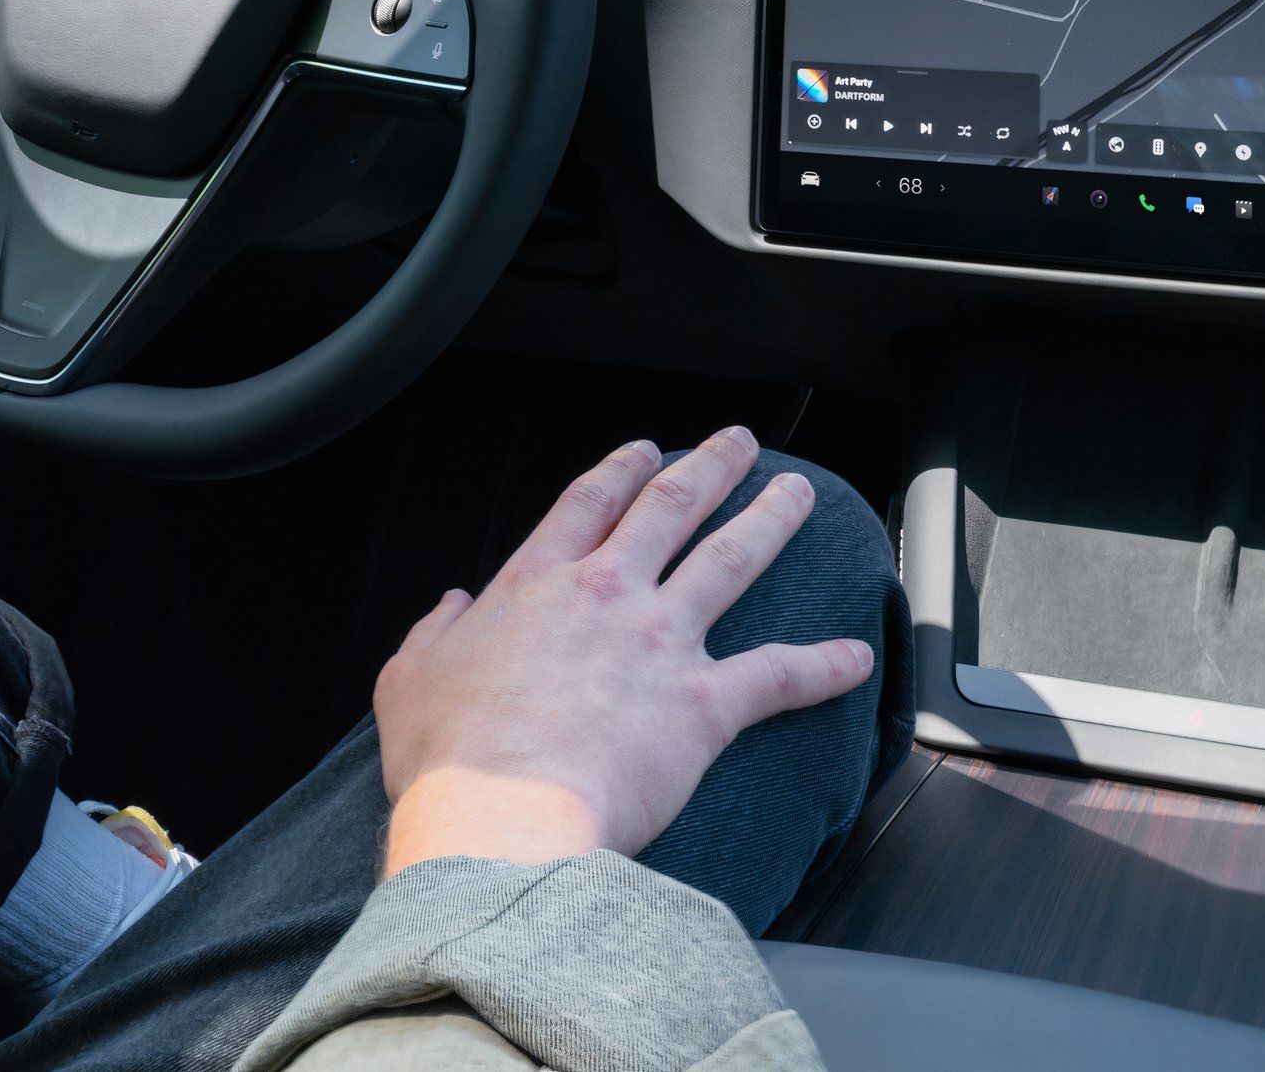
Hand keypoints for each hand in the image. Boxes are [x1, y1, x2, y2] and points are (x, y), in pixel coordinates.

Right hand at [373, 427, 872, 875]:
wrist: (502, 819)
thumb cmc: (450, 761)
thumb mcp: (407, 682)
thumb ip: (429, 635)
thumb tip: (449, 605)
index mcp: (535, 586)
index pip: (588, 506)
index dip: (620, 472)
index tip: (643, 452)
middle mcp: (606, 596)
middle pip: (671, 509)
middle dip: (709, 468)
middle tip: (738, 444)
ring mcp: (661, 643)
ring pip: (732, 561)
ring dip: (772, 521)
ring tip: (799, 495)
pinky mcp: (704, 705)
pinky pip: (778, 676)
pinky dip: (822, 666)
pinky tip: (856, 658)